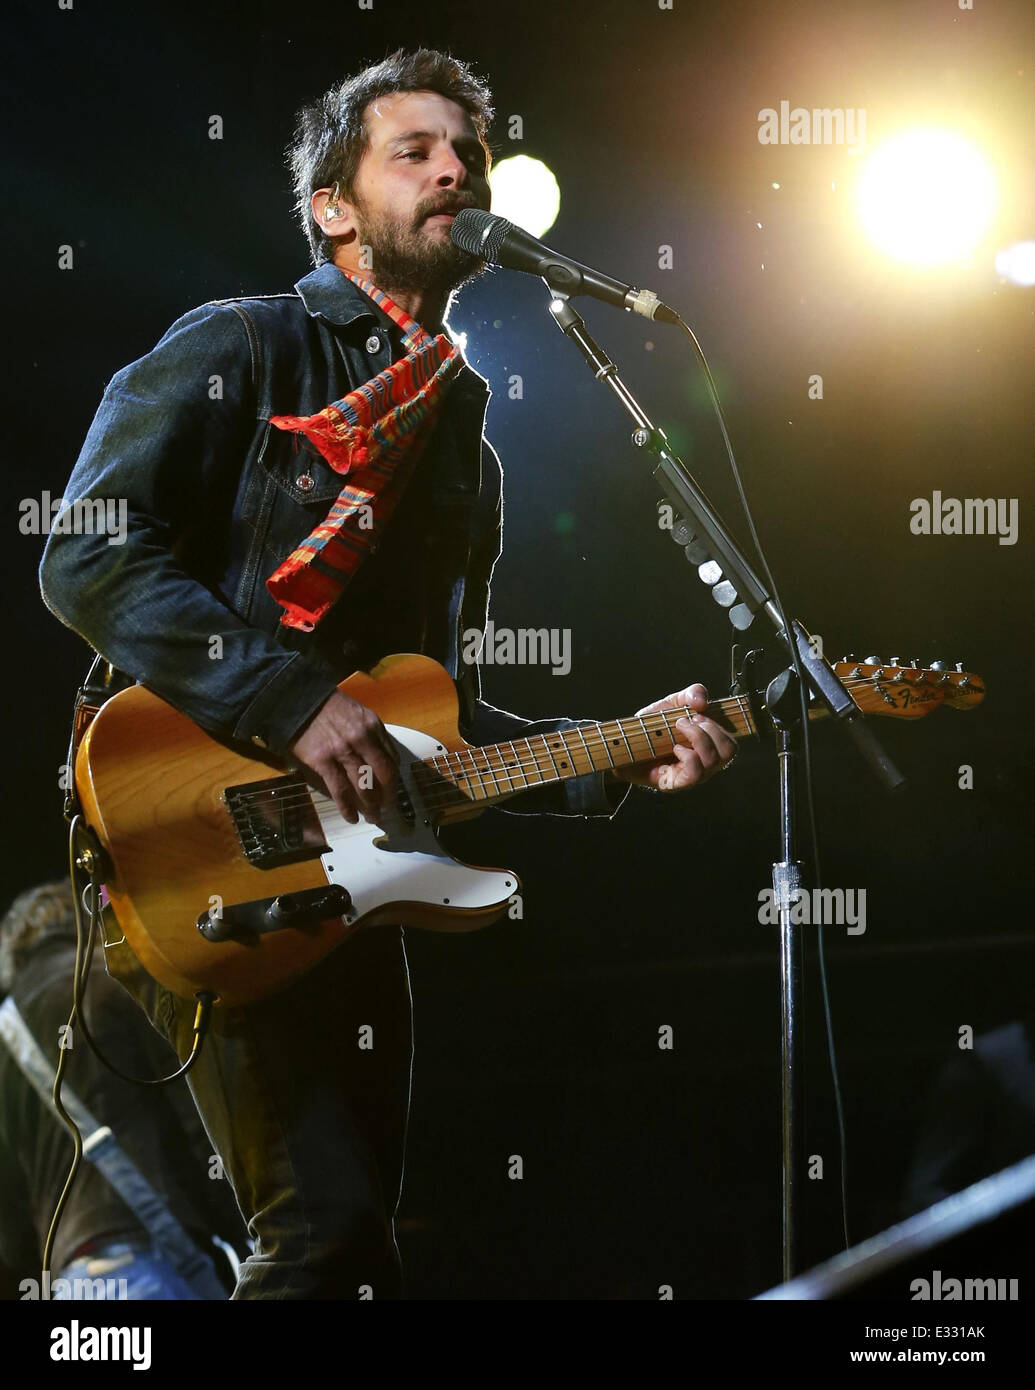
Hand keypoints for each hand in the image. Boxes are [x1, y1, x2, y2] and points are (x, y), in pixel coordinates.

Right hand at [288, 690, 398, 824]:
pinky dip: (347, 807)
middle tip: (388, 808)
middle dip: (389, 796)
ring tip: (373, 817)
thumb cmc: (326, 707)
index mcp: (372, 725)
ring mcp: (342, 751)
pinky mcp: (322, 762)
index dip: (395, 778)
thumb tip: (381, 761)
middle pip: (383, 774)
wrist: (296, 699)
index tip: (393, 789)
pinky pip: (339, 790)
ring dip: (371, 806)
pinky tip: (351, 817)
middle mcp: (361, 739)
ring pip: (364, 786)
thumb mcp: (357, 713)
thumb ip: (371, 735)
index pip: (392, 758)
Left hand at [611, 683, 737, 791]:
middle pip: (729, 750)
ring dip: (698, 738)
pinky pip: (695, 773)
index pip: (732, 742)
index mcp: (708, 745)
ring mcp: (692, 775)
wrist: (623, 744)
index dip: (724, 726)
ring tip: (678, 728)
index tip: (700, 713)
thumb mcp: (671, 703)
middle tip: (687, 720)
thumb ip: (691, 694)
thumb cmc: (650, 727)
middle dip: (710, 729)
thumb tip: (702, 701)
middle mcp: (705, 762)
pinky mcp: (676, 783)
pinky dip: (688, 755)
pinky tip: (675, 748)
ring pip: (714, 761)